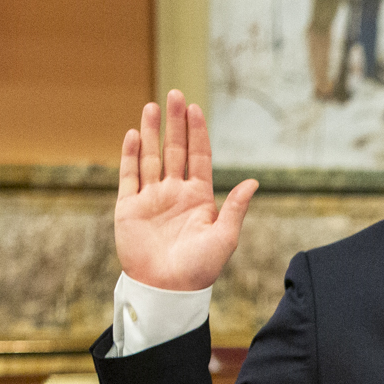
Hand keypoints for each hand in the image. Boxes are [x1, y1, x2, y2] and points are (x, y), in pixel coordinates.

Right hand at [115, 91, 257, 290]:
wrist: (168, 289)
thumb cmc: (200, 268)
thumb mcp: (224, 237)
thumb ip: (235, 208)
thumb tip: (254, 182)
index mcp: (199, 197)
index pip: (199, 157)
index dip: (197, 133)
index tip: (196, 109)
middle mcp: (175, 193)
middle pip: (175, 150)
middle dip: (175, 123)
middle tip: (174, 94)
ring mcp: (152, 198)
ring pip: (151, 157)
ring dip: (151, 132)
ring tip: (152, 106)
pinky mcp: (130, 208)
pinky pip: (130, 176)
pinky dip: (131, 155)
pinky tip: (133, 135)